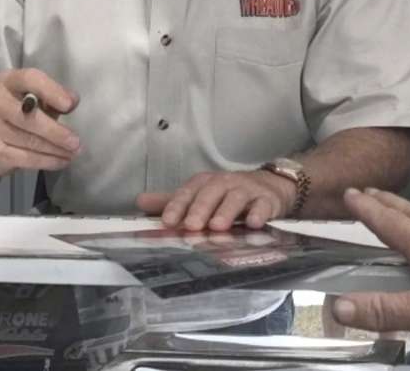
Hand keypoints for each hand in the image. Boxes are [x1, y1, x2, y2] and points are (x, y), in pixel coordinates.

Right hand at [0, 68, 80, 176]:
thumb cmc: (20, 113)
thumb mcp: (37, 100)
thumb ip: (54, 97)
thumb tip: (73, 100)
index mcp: (8, 81)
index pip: (29, 79)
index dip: (51, 91)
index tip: (69, 105)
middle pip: (29, 117)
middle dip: (56, 132)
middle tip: (76, 142)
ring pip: (30, 141)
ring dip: (56, 149)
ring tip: (73, 153)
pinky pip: (25, 158)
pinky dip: (48, 161)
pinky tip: (62, 161)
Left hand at [135, 170, 295, 231]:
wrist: (270, 186)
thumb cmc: (229, 194)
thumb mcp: (200, 195)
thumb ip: (173, 201)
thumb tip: (140, 201)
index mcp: (205, 183)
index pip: (188, 192)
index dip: (177, 205)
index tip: (167, 221)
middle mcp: (225, 183)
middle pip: (211, 192)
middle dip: (200, 208)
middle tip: (191, 225)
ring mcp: (247, 191)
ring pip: (236, 198)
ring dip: (226, 211)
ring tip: (217, 226)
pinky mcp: (268, 200)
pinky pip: (263, 206)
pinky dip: (259, 214)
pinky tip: (254, 224)